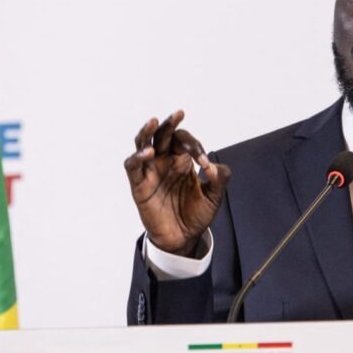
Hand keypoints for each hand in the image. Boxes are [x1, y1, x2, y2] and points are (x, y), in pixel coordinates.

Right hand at [124, 111, 231, 256]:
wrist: (183, 239)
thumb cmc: (196, 215)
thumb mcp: (214, 197)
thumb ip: (219, 180)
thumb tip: (214, 166)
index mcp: (182, 160)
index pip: (185, 141)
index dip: (196, 146)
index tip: (205, 163)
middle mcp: (165, 161)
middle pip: (162, 135)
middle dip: (170, 124)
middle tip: (179, 113)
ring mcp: (150, 172)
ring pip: (143, 143)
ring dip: (147, 132)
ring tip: (155, 121)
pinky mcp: (139, 185)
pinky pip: (132, 166)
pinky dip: (137, 157)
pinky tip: (148, 152)